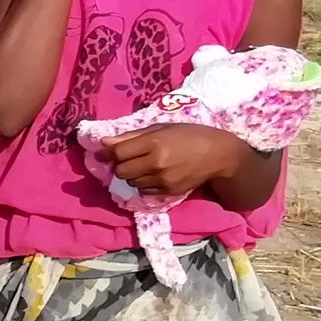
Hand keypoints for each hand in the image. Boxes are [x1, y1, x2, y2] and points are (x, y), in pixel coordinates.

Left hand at [101, 124, 254, 195]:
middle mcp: (156, 163)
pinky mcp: (168, 191)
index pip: (118, 153)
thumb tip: (104, 142)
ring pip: (131, 182)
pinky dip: (143, 183)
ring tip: (143, 165)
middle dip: (120, 165)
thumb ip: (131, 136)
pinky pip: (144, 190)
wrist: (218, 155)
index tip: (101, 153)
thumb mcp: (161, 128)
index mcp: (154, 143)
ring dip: (132, 174)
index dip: (106, 153)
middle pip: (121, 171)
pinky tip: (154, 174)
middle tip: (127, 158)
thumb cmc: (189, 135)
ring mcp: (162, 179)